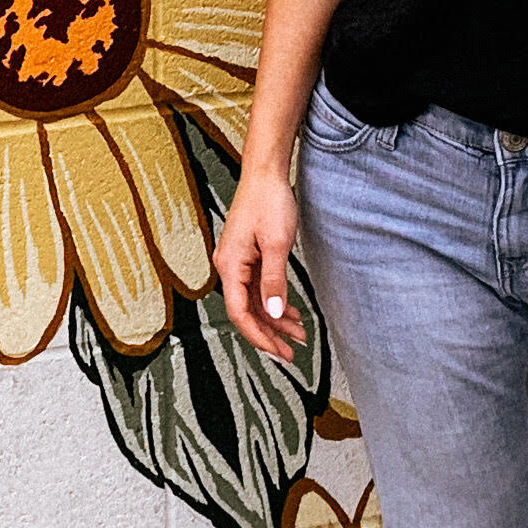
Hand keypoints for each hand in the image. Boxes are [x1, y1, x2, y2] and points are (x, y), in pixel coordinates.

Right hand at [215, 167, 304, 360]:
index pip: (240, 313)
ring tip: (298, 333)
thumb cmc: (268, 202)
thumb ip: (274, 281)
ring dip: (275, 319)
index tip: (278, 352)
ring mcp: (238, 261)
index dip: (259, 336)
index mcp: (230, 265)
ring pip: (254, 301)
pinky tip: (290, 310)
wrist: (266, 174)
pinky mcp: (247, 256)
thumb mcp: (276, 245)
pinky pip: (258, 287)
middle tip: (290, 353)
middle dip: (269, 333)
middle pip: (246, 311)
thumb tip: (272, 312)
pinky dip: (274, 301)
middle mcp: (229, 266)